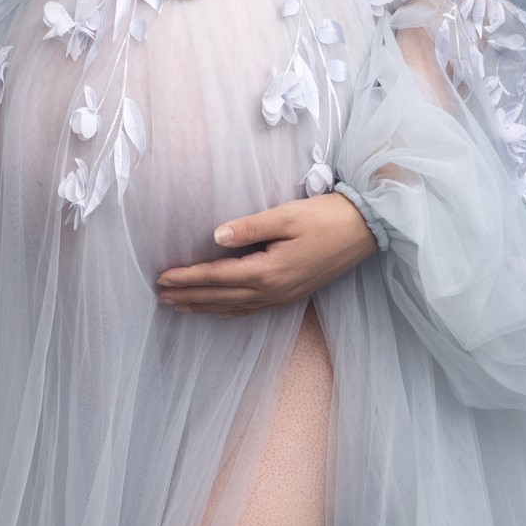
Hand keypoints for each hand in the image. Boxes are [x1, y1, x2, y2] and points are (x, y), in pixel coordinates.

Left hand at [156, 191, 378, 315]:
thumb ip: (250, 228)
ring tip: (179, 306)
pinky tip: (219, 310)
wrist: (366, 230)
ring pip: (234, 306)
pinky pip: (253, 309)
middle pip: (221, 297)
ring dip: (204, 306)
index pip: (217, 277)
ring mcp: (284, 296)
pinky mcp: (292, 294)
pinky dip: (230, 310)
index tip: (161, 278)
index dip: (187, 279)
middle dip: (188, 297)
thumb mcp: (286, 215)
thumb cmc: (326, 217)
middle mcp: (273, 290)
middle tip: (159, 296)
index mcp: (268, 271)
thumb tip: (215, 237)